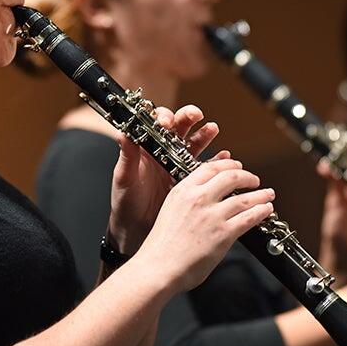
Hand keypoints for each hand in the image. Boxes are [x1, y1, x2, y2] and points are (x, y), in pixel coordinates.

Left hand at [107, 105, 221, 253]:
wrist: (137, 230)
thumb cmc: (126, 203)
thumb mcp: (124, 179)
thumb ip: (126, 156)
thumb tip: (123, 132)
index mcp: (146, 148)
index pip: (156, 124)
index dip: (164, 118)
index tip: (167, 122)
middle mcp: (163, 153)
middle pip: (179, 127)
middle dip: (188, 117)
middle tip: (195, 115)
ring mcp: (178, 165)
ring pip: (194, 143)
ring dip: (205, 134)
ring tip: (212, 129)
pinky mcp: (190, 180)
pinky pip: (206, 166)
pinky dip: (217, 160)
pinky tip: (223, 156)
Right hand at [136, 159, 275, 292]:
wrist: (157, 268)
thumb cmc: (161, 246)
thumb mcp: (171, 211)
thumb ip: (188, 200)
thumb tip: (207, 195)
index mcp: (183, 190)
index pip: (210, 167)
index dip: (228, 164)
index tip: (236, 165)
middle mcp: (198, 198)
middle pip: (231, 177)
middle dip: (247, 176)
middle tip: (254, 180)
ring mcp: (212, 215)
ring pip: (245, 198)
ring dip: (260, 194)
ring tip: (268, 194)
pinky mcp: (223, 233)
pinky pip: (249, 217)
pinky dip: (261, 211)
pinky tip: (266, 210)